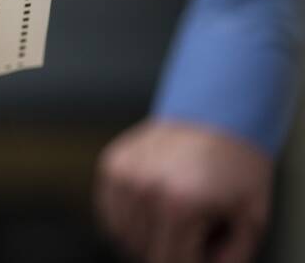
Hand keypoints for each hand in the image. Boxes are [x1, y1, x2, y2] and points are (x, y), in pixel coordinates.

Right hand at [96, 121, 271, 262]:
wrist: (219, 112)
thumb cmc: (238, 166)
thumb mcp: (251, 219)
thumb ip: (228, 257)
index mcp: (179, 205)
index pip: (168, 262)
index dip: (190, 260)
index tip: (203, 249)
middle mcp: (144, 189)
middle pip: (142, 252)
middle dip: (169, 249)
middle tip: (193, 228)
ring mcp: (124, 175)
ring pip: (120, 235)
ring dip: (145, 235)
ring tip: (172, 214)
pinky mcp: (112, 164)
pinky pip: (108, 212)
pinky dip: (126, 218)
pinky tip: (151, 206)